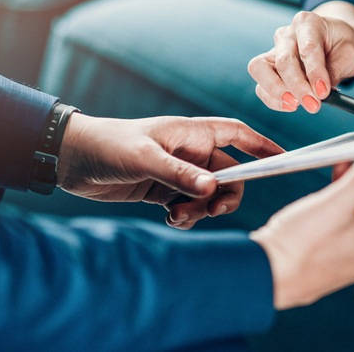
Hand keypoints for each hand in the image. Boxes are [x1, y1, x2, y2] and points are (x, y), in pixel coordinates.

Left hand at [57, 114, 283, 228]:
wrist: (70, 160)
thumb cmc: (108, 146)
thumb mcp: (145, 159)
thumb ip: (179, 175)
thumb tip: (213, 189)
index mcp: (192, 134)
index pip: (238, 135)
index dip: (262, 146)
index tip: (282, 159)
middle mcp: (190, 152)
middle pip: (230, 174)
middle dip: (226, 194)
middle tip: (213, 209)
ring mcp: (178, 172)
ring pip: (210, 194)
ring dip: (203, 209)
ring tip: (179, 216)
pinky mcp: (164, 191)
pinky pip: (190, 206)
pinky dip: (187, 216)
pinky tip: (171, 219)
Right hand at [248, 3, 353, 113]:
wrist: (335, 42)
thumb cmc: (342, 43)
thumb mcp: (351, 53)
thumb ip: (336, 70)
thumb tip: (320, 92)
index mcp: (308, 23)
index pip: (308, 48)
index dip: (315, 72)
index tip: (324, 92)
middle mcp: (287, 34)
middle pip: (283, 60)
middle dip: (297, 86)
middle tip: (312, 104)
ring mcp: (274, 50)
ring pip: (260, 69)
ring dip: (276, 92)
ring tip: (296, 105)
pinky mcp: (268, 68)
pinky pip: (261, 85)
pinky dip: (273, 99)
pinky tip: (291, 105)